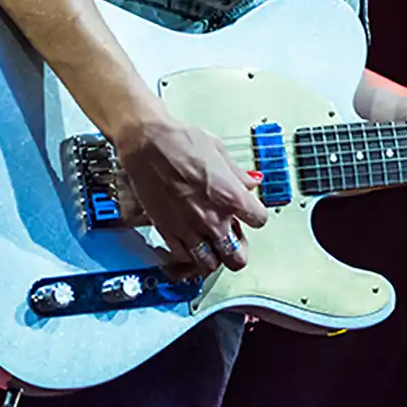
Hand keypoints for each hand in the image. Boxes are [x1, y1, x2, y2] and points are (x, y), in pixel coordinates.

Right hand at [110, 113, 269, 274]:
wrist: (147, 144)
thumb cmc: (180, 142)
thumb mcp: (219, 151)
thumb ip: (237, 174)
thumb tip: (250, 181)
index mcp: (231, 197)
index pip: (259, 221)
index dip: (255, 215)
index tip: (250, 212)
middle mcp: (213, 219)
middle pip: (237, 257)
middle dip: (238, 249)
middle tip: (234, 238)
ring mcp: (190, 229)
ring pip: (210, 264)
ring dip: (214, 256)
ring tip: (212, 245)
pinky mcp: (168, 232)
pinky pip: (184, 257)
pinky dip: (189, 254)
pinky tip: (190, 242)